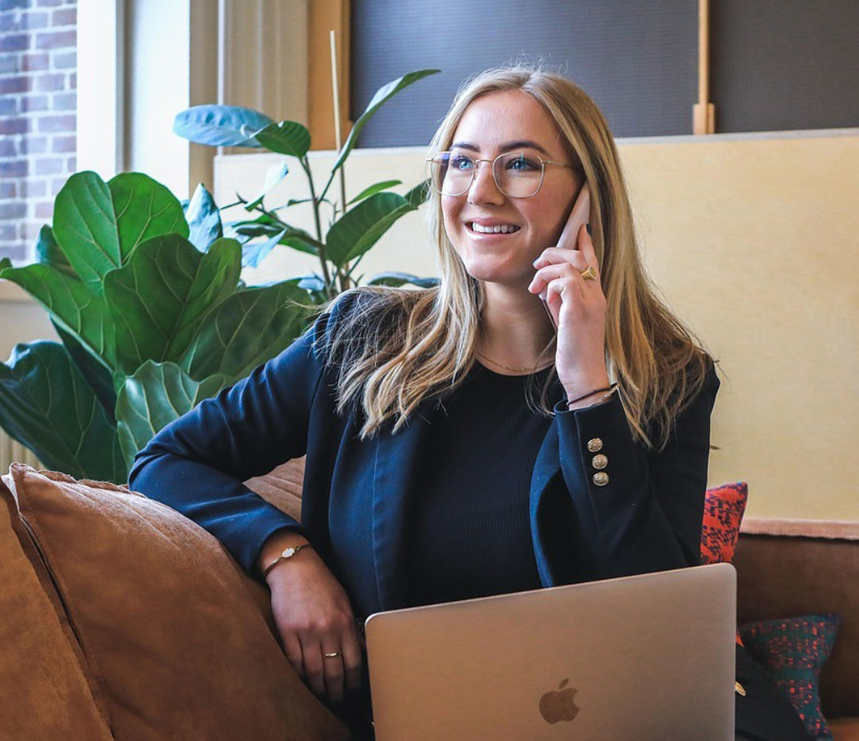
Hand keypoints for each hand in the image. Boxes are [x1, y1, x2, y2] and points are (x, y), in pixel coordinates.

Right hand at [262, 534, 363, 704]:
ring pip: (314, 671)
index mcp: (345, 621)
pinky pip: (295, 661)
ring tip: (320, 695)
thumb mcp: (344, 602)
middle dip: (336, 691)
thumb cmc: (321, 583)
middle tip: (336, 700)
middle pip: (334, 671)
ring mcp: (307, 631)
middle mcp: (328, 628)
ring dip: (318, 688)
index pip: (353, 661)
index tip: (352, 690)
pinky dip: (299, 675)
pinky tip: (303, 680)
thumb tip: (362, 651)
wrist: (295, 567)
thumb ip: (352, 627)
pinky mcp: (288, 631)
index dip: (354, 681)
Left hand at [528, 222, 609, 401]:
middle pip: (579, 256)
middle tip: (536, 265)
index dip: (586, 243)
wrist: (584, 374)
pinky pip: (565, 281)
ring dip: (547, 270)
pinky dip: (550, 284)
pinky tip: (545, 298)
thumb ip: (561, 301)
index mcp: (596, 296)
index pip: (593, 261)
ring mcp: (591, 301)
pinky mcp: (580, 309)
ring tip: (535, 286)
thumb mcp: (566, 320)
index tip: (580, 228)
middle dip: (554, 253)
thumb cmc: (574, 351)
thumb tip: (547, 287)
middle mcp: (597, 295)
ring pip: (570, 264)